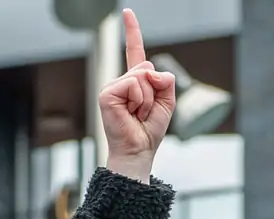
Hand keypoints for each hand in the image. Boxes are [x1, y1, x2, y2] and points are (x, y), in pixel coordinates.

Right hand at [95, 10, 175, 182]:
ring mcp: (111, 86)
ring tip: (137, 114)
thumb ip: (165, 80)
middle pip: (147, 67)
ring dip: (147, 98)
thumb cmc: (149, 130)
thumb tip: (150, 70)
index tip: (127, 13)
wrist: (138, 150)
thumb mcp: (167, 101)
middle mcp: (120, 81)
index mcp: (134, 81)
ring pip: (141, 76)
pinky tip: (130, 113)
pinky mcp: (107, 94)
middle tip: (144, 111)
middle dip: (155, 90)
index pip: (134, 51)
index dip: (132, 31)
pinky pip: (133, 85)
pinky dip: (139, 100)